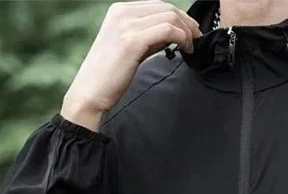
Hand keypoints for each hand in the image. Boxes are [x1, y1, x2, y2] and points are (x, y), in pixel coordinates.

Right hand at [61, 1, 202, 130]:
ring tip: (191, 47)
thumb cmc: (109, 75)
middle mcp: (122, 12)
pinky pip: (167, 30)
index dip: (179, 17)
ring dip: (186, 31)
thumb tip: (171, 34)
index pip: (158, 5)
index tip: (191, 33)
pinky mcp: (132, 41)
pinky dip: (182, 38)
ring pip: (169, 16)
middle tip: (197, 39)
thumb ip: (148, 37)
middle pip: (166, 7)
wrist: (90, 92)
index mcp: (119, 10)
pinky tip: (185, 50)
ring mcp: (126, 24)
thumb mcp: (129, 48)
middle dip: (187, 23)